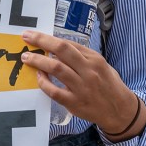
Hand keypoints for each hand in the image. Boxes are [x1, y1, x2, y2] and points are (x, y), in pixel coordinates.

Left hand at [20, 30, 142, 138]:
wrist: (119, 110)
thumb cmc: (109, 85)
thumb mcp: (102, 65)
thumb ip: (83, 57)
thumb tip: (60, 48)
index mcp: (94, 59)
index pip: (68, 44)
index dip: (49, 38)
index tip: (34, 35)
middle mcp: (88, 71)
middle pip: (61, 50)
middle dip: (41, 41)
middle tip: (26, 37)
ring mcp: (81, 87)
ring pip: (56, 69)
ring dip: (38, 61)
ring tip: (27, 57)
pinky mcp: (74, 103)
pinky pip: (54, 91)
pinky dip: (44, 83)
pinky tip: (39, 77)